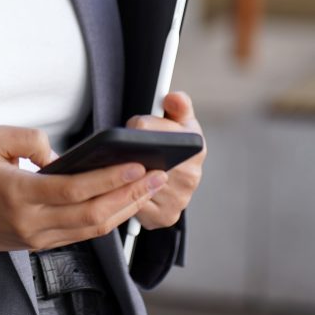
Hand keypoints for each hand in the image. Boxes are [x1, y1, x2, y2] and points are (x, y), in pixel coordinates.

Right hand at [0, 125, 167, 253]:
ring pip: (94, 229)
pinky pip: (85, 234)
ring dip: (126, 208)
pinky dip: (109, 218)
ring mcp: (40, 238)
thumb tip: (60, 156)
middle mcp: (33, 223)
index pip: (74, 190)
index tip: (136, 165)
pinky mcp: (44, 244)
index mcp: (19, 195)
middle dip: (130, 195)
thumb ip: (28, 138)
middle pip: (92, 214)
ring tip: (150, 187)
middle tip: (158, 175)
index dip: (109, 179)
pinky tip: (126, 201)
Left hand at [126, 91, 205, 230]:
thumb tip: (174, 98)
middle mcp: (191, 176)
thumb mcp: (180, 120)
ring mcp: (178, 199)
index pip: (146, 129)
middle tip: (122, 147)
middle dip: (126, 150)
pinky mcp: (164, 217)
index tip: (133, 126)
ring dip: (121, 174)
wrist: (180, 179)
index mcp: (196, 147)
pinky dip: (124, 195)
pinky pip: (133, 205)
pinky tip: (124, 186)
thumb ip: (178, 104)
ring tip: (119, 164)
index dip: (136, 126)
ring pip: (134, 182)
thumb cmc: (177, 143)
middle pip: (139, 158)